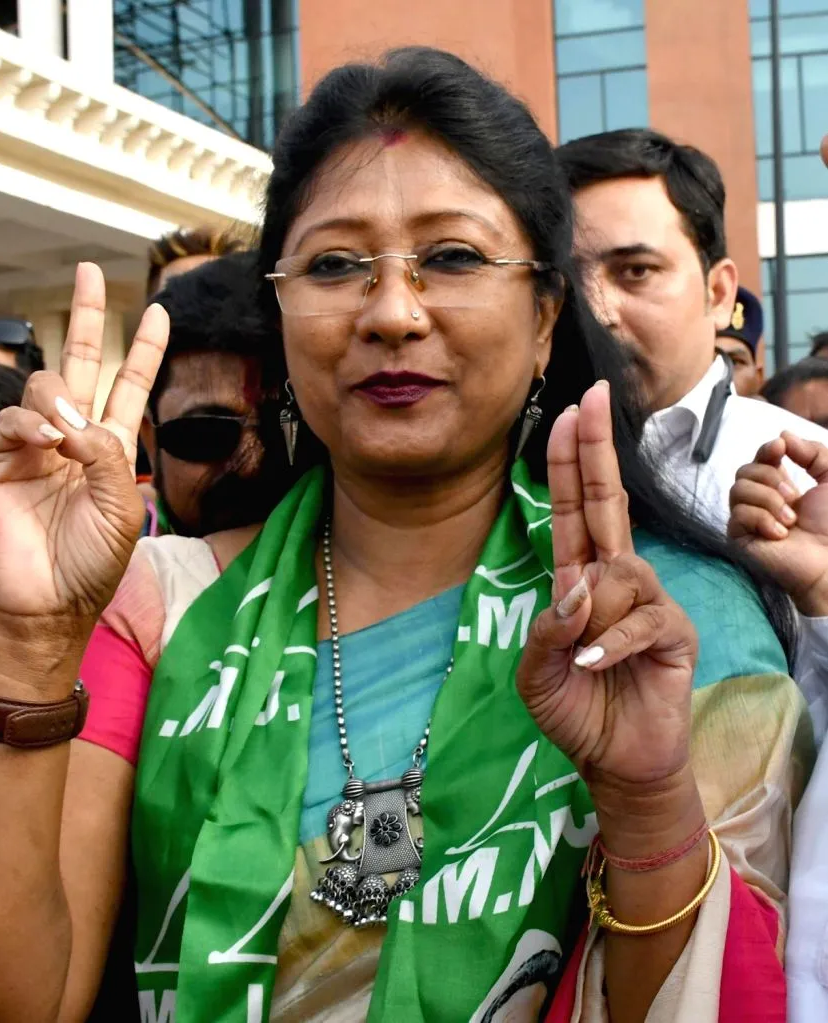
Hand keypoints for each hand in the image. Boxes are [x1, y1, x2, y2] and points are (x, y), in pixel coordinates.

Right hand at [0, 263, 167, 682]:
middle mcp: (75, 436)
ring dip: (59, 398)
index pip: (130, 386)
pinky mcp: (2, 459)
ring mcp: (37, 445)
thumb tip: (77, 418)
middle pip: (83, 363)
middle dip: (89, 317)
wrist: (50, 601)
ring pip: (45, 386)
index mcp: (112, 447)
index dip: (143, 349)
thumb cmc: (94, 561)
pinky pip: (13, 419)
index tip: (157, 310)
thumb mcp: (124, 507)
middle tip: (91, 271)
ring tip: (66, 437)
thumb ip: (109, 456)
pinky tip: (45, 443)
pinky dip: (31, 423)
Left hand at [517, 382, 697, 806]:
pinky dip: (611, 643)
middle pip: (605, 502)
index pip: (571, 509)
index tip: (569, 412)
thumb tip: (576, 586)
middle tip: (595, 395)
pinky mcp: (673, 630)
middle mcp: (613, 579)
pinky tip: (598, 665)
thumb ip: (546, 631)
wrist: (615, 761)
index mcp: (577, 580)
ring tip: (587, 659)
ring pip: (617, 573)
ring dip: (592, 616)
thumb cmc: (575, 710)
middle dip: (595, 449)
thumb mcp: (536, 673)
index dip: (568, 462)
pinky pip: (640, 617)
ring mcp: (647, 600)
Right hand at [728, 432, 827, 615]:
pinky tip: (780, 535)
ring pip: (738, 489)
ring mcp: (747, 519)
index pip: (760, 460)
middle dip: (770, 479)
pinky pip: (738, 514)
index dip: (766, 450)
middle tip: (794, 498)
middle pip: (744, 471)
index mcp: (779, 486)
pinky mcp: (738, 537)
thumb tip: (782, 436)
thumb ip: (814, 452)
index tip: (780, 448)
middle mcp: (759, 500)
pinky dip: (762, 520)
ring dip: (769, 501)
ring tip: (791, 521)